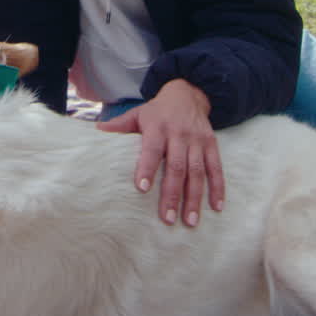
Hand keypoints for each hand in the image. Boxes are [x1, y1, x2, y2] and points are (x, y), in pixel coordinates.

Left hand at [96, 79, 224, 226]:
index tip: (141, 188)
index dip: (147, 168)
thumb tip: (98, 132)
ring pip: (197, 171)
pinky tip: (216, 207)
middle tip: (168, 218)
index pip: (151, 149)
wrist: (188, 94)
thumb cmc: (158, 111)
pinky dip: (218, 188)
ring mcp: (197, 140)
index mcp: (158, 127)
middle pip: (176, 166)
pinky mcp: (212, 144)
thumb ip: (120, 125)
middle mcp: (179, 134)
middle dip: (172, 194)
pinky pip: (216, 168)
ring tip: (190, 221)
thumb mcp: (138, 114)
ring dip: (194, 197)